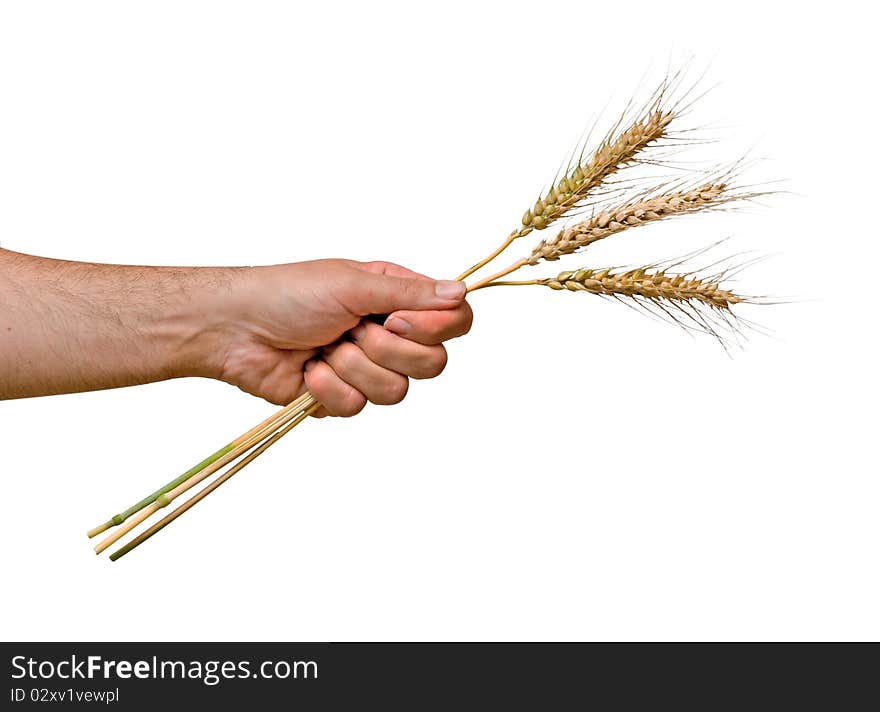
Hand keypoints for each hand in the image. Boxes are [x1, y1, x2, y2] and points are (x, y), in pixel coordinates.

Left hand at [210, 259, 472, 415]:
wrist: (236, 329)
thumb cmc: (288, 293)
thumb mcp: (353, 284)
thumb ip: (410, 293)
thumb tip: (461, 291)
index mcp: (397, 299)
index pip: (453, 321)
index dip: (436, 328)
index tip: (396, 319)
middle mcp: (389, 334)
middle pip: (432, 363)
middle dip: (387, 350)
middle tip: (353, 329)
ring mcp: (367, 368)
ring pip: (396, 391)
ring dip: (353, 367)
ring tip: (324, 348)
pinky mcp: (343, 396)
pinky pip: (359, 406)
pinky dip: (329, 387)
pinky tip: (308, 370)